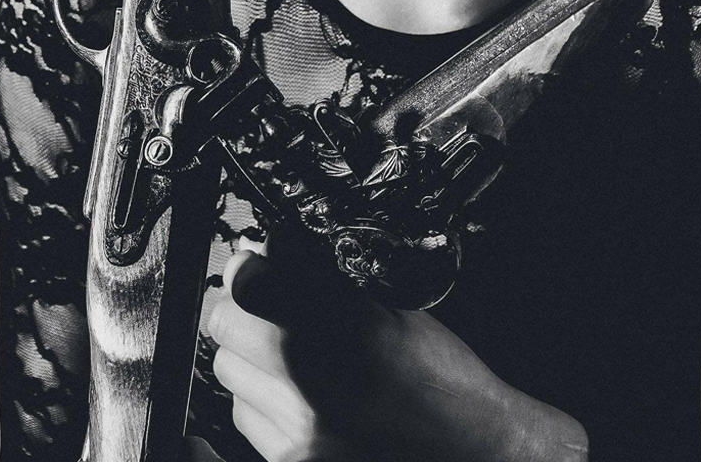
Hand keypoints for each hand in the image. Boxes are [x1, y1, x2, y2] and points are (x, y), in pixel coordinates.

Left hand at [204, 246, 587, 461]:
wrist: (475, 454)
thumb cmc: (440, 378)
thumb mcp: (389, 309)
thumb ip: (321, 282)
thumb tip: (261, 257)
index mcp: (340, 329)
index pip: (247, 282)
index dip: (248, 268)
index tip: (254, 266)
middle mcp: (310, 381)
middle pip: (225, 326)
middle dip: (243, 313)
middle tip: (267, 312)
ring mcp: (299, 431)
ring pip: (229, 374)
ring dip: (249, 361)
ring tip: (290, 364)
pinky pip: (246, 418)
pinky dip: (261, 405)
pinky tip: (298, 401)